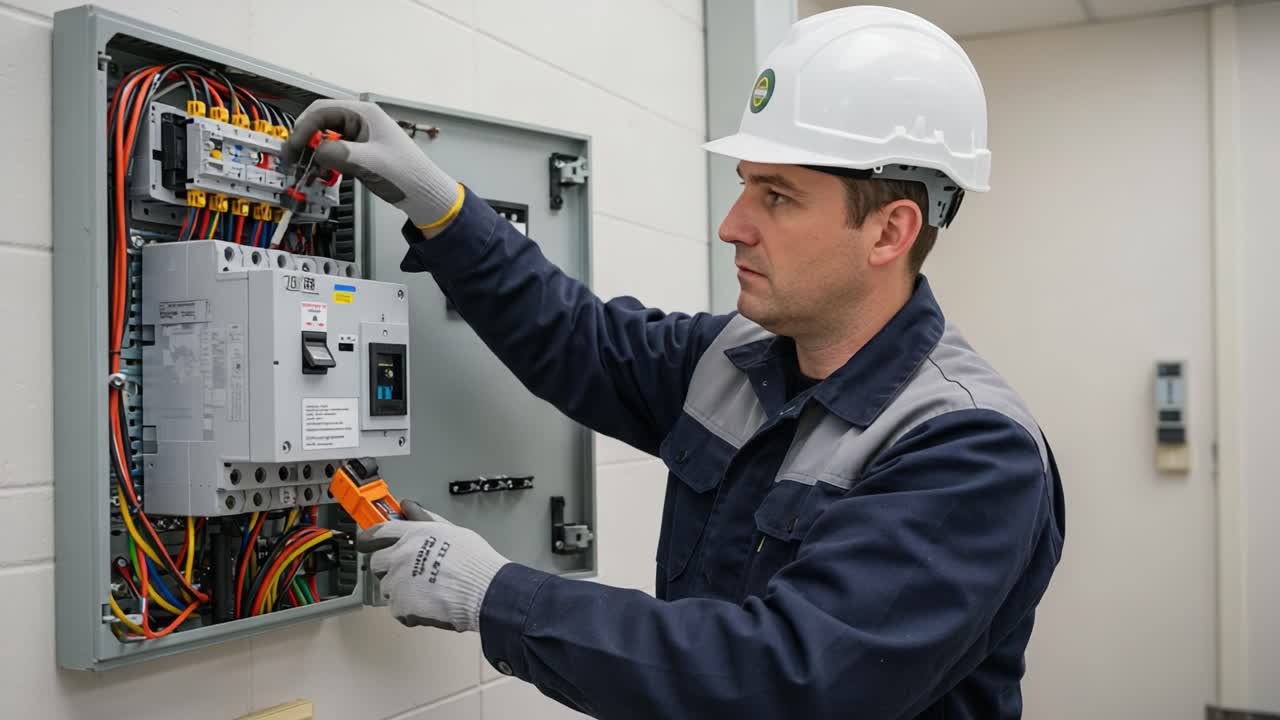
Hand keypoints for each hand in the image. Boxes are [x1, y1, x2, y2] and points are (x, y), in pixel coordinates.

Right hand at [284, 100, 462, 230]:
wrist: (424, 193)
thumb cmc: (405, 174)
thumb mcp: (370, 162)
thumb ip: (340, 153)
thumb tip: (316, 151)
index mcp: (364, 113)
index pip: (321, 111)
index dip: (303, 128)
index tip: (293, 148)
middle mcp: (360, 120)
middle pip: (319, 122)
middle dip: (304, 140)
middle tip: (292, 160)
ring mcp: (359, 136)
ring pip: (324, 138)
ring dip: (311, 153)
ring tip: (303, 171)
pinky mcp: (358, 152)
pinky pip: (332, 152)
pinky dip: (322, 162)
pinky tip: (318, 175)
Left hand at [355, 500, 509, 631]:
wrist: (483, 591)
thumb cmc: (474, 562)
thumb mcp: (452, 531)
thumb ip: (425, 519)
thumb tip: (410, 507)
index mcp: (412, 534)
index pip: (378, 531)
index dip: (370, 538)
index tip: (367, 542)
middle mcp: (400, 556)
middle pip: (376, 562)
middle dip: (388, 567)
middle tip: (406, 572)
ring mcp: (397, 582)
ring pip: (387, 587)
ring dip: (400, 590)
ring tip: (425, 591)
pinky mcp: (400, 606)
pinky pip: (398, 609)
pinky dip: (410, 610)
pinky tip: (428, 604)